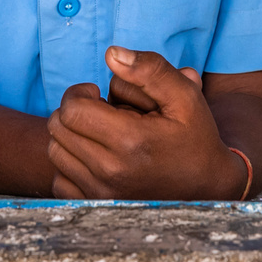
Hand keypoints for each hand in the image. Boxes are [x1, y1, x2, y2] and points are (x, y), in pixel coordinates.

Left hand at [46, 47, 247, 199]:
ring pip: (55, 152)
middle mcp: (110, 171)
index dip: (79, 92)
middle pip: (58, 128)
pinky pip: (59, 180)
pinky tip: (94, 156)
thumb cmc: (194, 136)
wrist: (207, 188)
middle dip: (75, 110)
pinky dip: (70, 164)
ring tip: (100, 133)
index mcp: (130, 141)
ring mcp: (101, 193)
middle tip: (101, 111)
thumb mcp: (184, 95)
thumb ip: (150, 69)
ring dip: (71, 135)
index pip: (72, 109)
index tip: (97, 93)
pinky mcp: (96, 206)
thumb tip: (111, 54)